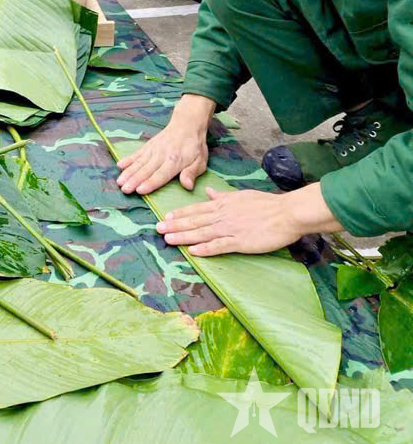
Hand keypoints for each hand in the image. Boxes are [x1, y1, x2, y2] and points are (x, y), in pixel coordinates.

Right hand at [116, 95, 214, 193]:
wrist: (187, 123)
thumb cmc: (195, 146)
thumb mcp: (200, 161)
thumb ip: (192, 173)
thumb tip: (187, 186)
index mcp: (175, 160)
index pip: (161, 174)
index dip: (150, 183)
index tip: (140, 190)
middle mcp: (161, 154)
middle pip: (146, 169)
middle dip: (134, 180)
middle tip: (124, 189)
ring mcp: (153, 149)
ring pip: (139, 162)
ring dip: (128, 172)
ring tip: (119, 181)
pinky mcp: (148, 146)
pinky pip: (137, 154)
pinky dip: (128, 159)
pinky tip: (120, 166)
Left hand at [156, 188, 304, 255]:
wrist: (286, 213)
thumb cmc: (267, 204)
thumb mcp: (241, 195)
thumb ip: (223, 196)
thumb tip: (209, 192)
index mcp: (223, 204)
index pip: (196, 208)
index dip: (180, 213)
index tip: (165, 216)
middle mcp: (223, 215)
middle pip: (194, 220)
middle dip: (174, 224)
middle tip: (157, 228)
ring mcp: (231, 228)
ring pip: (202, 232)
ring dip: (183, 236)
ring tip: (167, 238)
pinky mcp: (241, 242)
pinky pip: (220, 246)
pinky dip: (206, 249)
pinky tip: (193, 252)